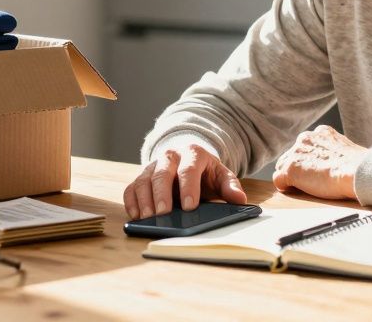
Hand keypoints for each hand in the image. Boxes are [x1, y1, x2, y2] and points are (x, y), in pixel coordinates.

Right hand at [123, 143, 246, 219]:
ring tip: (148, 218)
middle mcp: (170, 156)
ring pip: (144, 180)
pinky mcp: (141, 177)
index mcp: (192, 154)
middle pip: (162, 173)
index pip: (188, 169)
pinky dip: (131, 201)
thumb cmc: (206, 172)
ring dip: (144, 199)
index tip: (189, 207)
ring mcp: (153, 166)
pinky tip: (136, 215)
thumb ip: (230, 186)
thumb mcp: (222, 175)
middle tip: (163, 214)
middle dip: (162, 194)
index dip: (188, 188)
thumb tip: (239, 199)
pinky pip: (132, 187)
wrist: (190, 160)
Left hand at [272, 125, 366, 199]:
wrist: (356, 172)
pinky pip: (278, 180)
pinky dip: (284, 186)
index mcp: (321, 132)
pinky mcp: (290, 170)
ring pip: (282, 166)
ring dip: (291, 176)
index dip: (309, 159)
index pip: (306, 146)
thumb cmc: (358, 166)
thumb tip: (338, 162)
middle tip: (309, 180)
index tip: (315, 169)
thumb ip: (336, 151)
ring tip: (303, 187)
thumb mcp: (347, 150)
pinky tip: (294, 191)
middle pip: (292, 155)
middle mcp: (306, 138)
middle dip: (298, 167)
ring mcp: (296, 154)